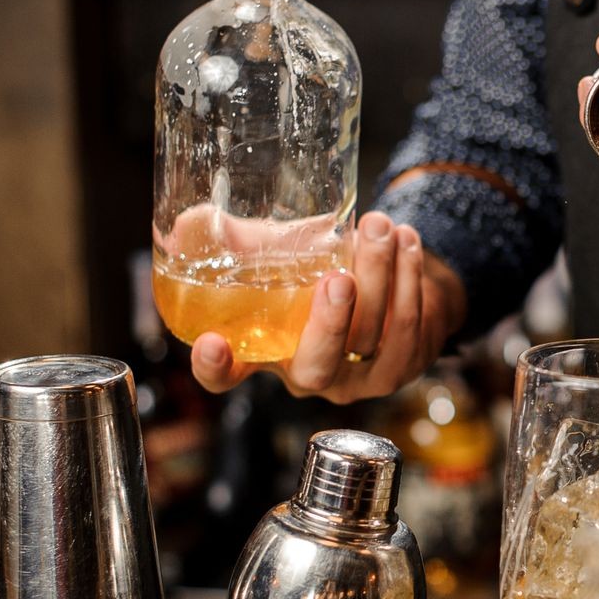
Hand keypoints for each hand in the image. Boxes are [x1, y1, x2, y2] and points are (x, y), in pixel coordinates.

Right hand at [190, 212, 467, 400]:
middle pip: (315, 367)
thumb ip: (240, 240)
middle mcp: (309, 375)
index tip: (212, 343)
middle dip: (329, 324)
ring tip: (380, 227)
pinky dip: (410, 281)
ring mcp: (358, 378)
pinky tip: (406, 242)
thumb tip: (188, 220)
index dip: (215, 368)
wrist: (389, 287)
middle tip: (338, 277)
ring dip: (381, 279)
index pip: (228, 376)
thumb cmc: (319, 271)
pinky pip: (409, 330)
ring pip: (372, 340)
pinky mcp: (401, 367)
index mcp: (265, 352)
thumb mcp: (276, 257)